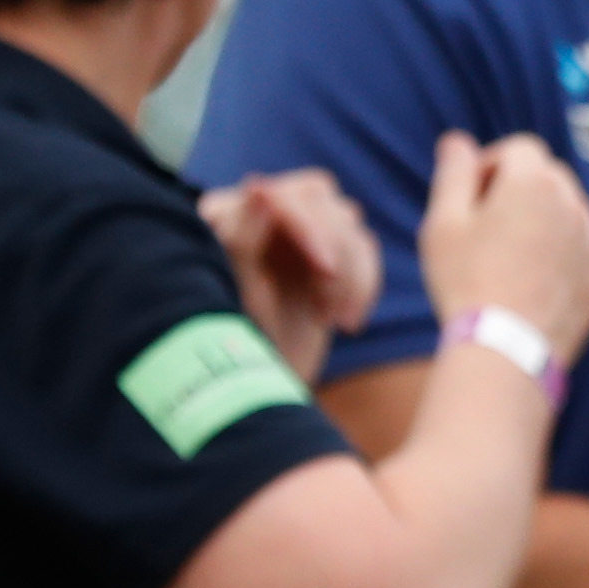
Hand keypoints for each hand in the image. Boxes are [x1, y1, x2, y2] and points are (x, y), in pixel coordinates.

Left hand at [200, 169, 380, 380]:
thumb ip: (242, 239)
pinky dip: (364, 284)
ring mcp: (293, 236)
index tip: (323, 270)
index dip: (309, 227)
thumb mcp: (233, 298)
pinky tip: (346, 322)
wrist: (253, 402)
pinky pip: (365, 247)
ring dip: (350, 271)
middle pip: (320, 199)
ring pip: (348, 221)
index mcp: (223, 218)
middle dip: (334, 248)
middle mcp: (257, 216)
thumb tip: (260, 185)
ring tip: (331, 318)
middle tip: (329, 300)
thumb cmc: (226, 352)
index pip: (282, 195)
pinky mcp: (324, 259)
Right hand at [416, 132, 588, 362]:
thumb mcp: (444, 222)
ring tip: (507, 257)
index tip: (471, 196)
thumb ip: (453, 173)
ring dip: (543, 221)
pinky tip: (530, 284)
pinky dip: (560, 258)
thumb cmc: (466, 280)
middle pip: (549, 177)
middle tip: (485, 227)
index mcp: (536, 183)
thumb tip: (457, 140)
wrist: (506, 349)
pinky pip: (581, 253)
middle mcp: (575, 205)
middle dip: (518, 189)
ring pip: (570, 214)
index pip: (520, 148)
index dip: (491, 165)